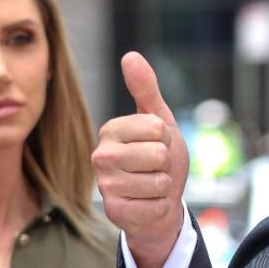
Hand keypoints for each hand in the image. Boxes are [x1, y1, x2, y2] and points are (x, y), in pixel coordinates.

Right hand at [92, 52, 189, 267]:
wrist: (160, 201)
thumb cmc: (159, 158)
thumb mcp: (160, 120)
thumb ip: (146, 89)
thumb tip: (130, 55)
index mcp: (112, 129)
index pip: (158, 128)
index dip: (167, 138)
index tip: (158, 144)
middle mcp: (101, 156)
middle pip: (159, 155)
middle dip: (167, 163)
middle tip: (155, 168)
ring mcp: (105, 185)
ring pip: (159, 182)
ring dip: (164, 186)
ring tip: (151, 185)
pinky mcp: (115, 211)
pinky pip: (156, 205)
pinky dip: (160, 206)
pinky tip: (147, 204)